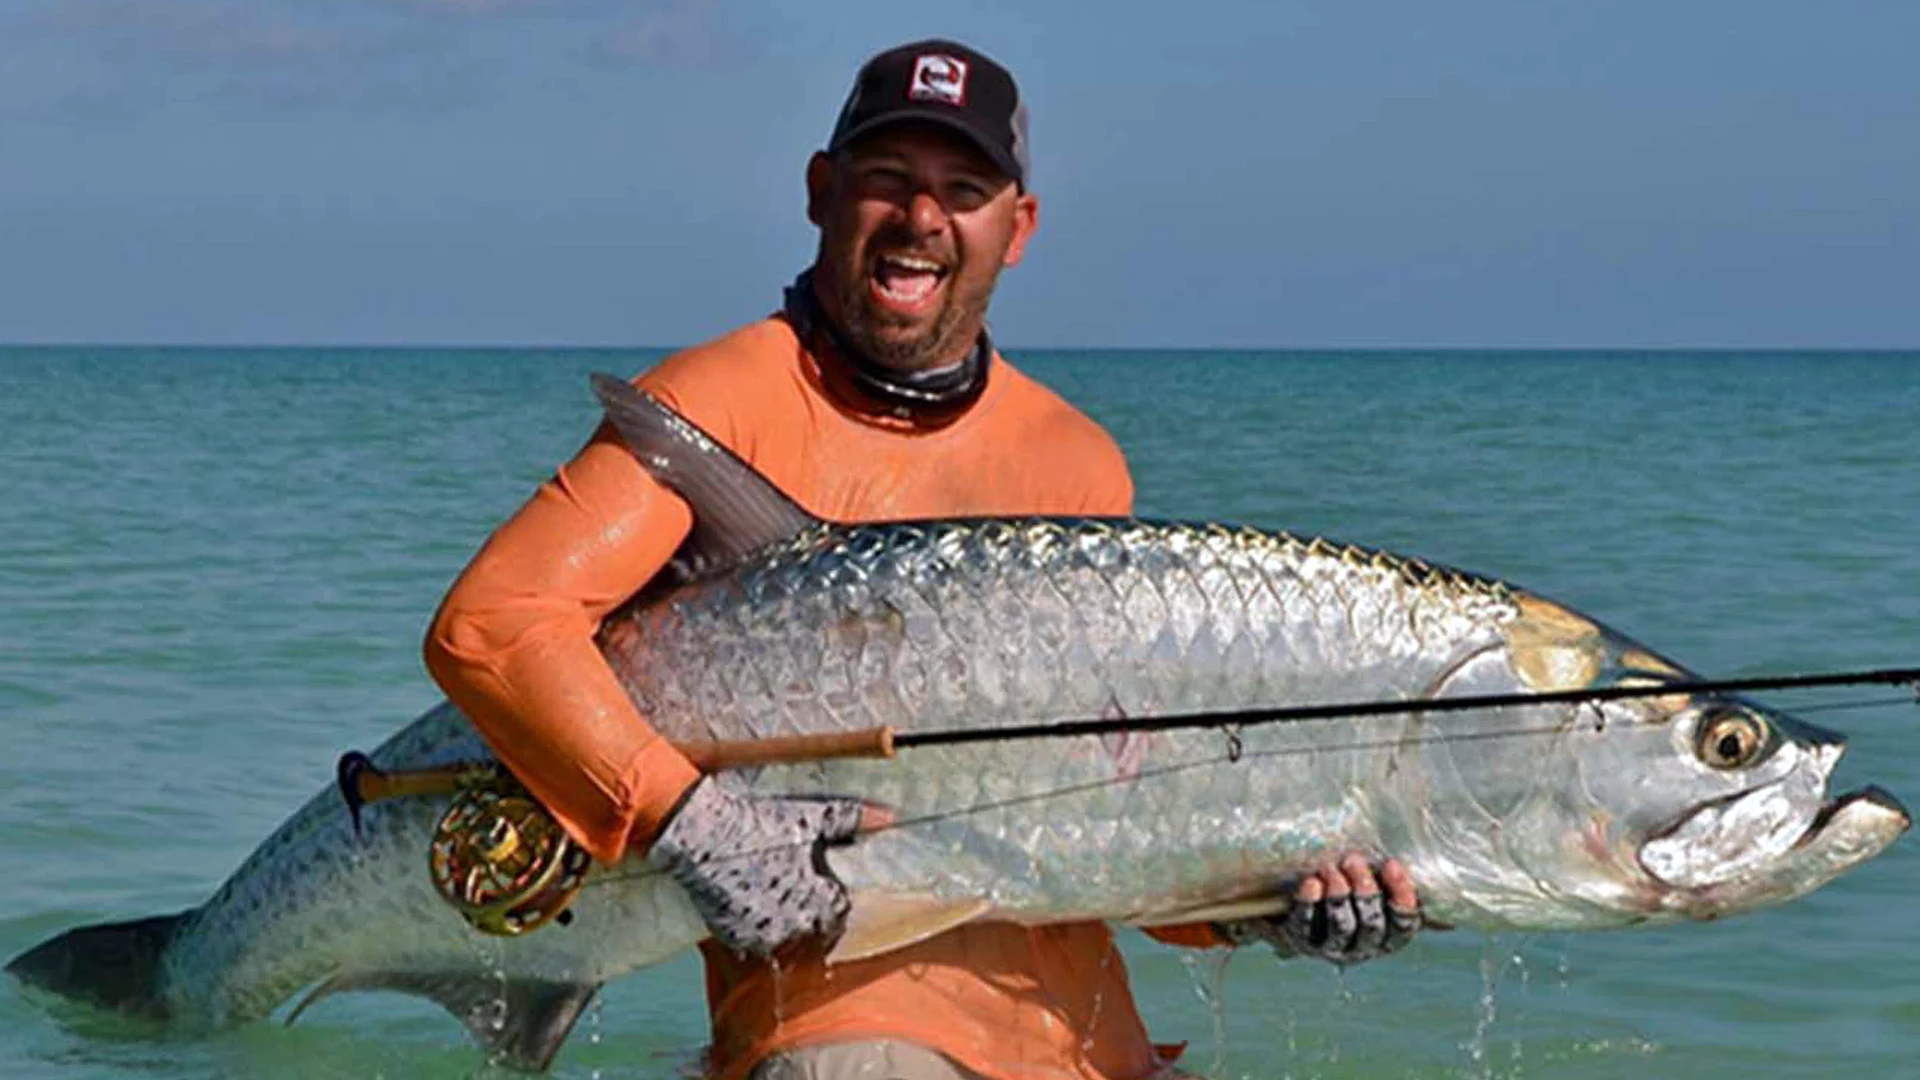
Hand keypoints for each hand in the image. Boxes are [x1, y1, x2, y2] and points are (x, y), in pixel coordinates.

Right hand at [647, 776, 866, 957]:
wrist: (702, 833)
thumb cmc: (760, 823)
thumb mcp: (810, 816)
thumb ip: (851, 820)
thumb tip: (887, 817)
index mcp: (815, 897)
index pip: (839, 913)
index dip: (836, 898)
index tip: (827, 885)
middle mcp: (790, 922)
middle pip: (813, 932)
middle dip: (812, 916)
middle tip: (799, 892)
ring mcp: (758, 933)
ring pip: (784, 942)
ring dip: (785, 927)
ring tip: (775, 900)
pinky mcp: (730, 935)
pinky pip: (751, 944)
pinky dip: (755, 931)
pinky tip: (751, 906)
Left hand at [1218, 853, 1418, 967]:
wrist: (1303, 920)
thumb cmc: (1349, 898)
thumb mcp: (1373, 892)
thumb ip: (1387, 881)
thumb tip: (1399, 858)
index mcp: (1387, 938)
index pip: (1404, 924)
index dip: (1401, 896)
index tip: (1392, 863)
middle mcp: (1363, 949)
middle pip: (1371, 924)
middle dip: (1365, 891)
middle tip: (1354, 860)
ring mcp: (1333, 949)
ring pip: (1342, 925)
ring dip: (1338, 894)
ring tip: (1331, 868)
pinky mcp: (1303, 942)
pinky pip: (1306, 925)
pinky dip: (1309, 903)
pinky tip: (1312, 882)